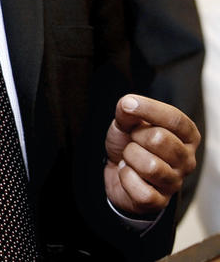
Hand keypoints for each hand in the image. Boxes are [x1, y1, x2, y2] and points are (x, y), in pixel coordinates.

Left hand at [103, 95, 200, 215]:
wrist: (117, 172)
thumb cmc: (130, 144)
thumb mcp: (126, 122)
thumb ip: (128, 111)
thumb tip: (128, 104)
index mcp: (186, 136)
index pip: (176, 119)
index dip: (149, 109)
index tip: (128, 104)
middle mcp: (186, 160)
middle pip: (160, 140)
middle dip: (136, 137)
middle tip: (132, 141)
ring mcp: (175, 182)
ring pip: (150, 166)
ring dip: (130, 158)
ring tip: (130, 158)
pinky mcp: (160, 201)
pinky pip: (141, 189)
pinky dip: (126, 178)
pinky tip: (128, 174)